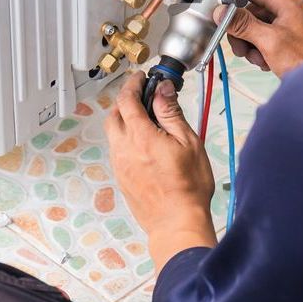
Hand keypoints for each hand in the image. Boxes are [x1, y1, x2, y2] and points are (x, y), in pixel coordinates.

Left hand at [105, 72, 216, 270]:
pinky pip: (117, 150)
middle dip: (125, 101)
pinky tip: (144, 144)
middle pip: (114, 114)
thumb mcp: (188, 142)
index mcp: (140, 136)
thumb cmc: (188, 187)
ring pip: (114, 133)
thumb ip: (171, 113)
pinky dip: (126, 139)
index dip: (133, 84)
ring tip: (146, 121)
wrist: (176, 223)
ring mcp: (120, 164)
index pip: (127, 100)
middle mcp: (124, 148)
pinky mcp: (121, 177)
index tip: (141, 78)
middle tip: (142, 97)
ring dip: (125, 121)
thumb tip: (162, 90)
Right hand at [214, 0, 302, 77]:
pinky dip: (260, 50)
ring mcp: (289, 25)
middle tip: (240, 45)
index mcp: (287, 3)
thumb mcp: (268, 40)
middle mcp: (289, 10)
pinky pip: (265, 38)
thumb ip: (243, 24)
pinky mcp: (288, 39)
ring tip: (257, 57)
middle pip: (251, 12)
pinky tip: (265, 61)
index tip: (222, 10)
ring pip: (256, 27)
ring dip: (250, 44)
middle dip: (242, 31)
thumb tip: (223, 12)